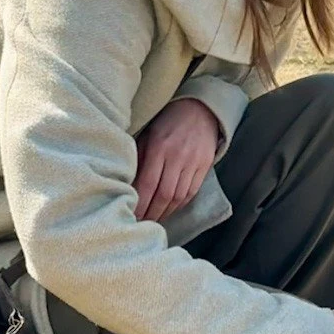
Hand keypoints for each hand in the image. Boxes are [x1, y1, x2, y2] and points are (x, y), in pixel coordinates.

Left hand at [134, 99, 221, 222]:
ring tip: (154, 220)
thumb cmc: (168, 122)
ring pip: (179, 197)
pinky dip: (179, 204)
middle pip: (164, 194)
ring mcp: (193, 163)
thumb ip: (140, 158)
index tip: (132, 215)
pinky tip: (170, 209)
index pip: (148, 183)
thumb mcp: (148, 134)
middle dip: (152, 213)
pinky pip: (191, 192)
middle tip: (141, 223)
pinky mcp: (205, 167)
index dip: (140, 203)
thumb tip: (128, 185)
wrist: (200, 110)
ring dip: (165, 212)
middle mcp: (177, 157)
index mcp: (159, 147)